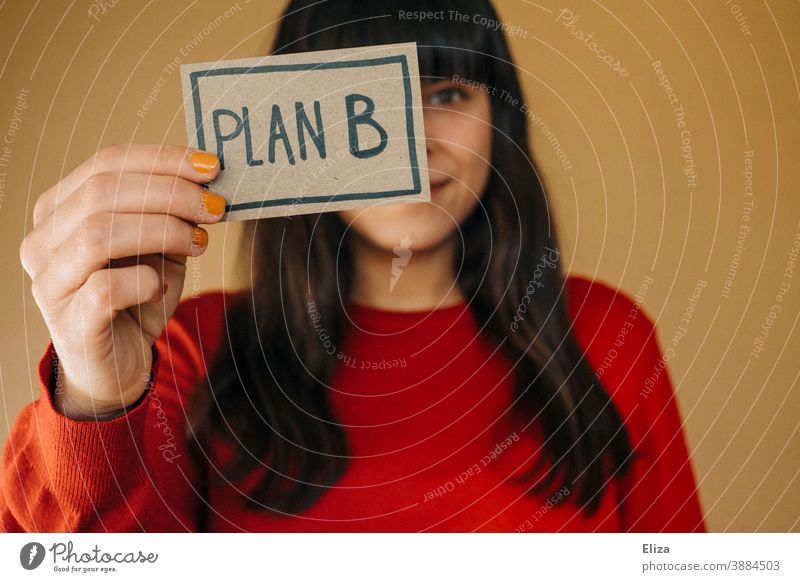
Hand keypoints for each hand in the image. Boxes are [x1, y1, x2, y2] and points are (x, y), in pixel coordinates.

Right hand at [19, 144, 223, 418]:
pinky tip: (162, 285)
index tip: (211, 167)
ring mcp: (50, 283)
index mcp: (59, 209)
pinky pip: (107, 288)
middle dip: (170, 193)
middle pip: (102, 192)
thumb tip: (208, 181)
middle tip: (215, 206)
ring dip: (163, 231)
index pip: (106, 164)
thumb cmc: (138, 298)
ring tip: (199, 242)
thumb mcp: (159, 247)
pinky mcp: (70, 322)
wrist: (118, 366)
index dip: (162, 160)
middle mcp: (43, 241)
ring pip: (99, 234)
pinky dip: (145, 281)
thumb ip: (171, 213)